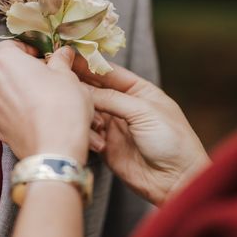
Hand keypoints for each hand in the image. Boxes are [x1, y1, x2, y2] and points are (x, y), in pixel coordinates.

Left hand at [0, 41, 96, 164]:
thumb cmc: (61, 106)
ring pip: (4, 90)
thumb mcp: (67, 76)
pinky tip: (38, 116)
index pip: (11, 45)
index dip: (29, 49)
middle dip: (23, 69)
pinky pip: (6, 110)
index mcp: (3, 60)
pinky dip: (19, 109)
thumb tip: (63, 53)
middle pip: (5, 67)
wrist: (54, 150)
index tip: (45, 58)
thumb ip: (61, 60)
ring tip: (44, 98)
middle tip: (47, 77)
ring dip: (20, 89)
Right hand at [74, 59, 210, 205]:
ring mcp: (114, 125)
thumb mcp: (144, 111)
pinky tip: (91, 136)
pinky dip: (86, 131)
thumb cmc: (171, 140)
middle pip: (95, 89)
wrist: (177, 181)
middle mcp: (124, 105)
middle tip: (59, 78)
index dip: (89, 64)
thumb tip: (81, 88)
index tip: (68, 56)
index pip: (109, 72)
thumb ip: (112, 98)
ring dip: (83, 110)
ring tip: (79, 111)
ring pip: (89, 110)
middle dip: (79, 84)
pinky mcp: (106, 146)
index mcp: (139, 90)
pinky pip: (88, 132)